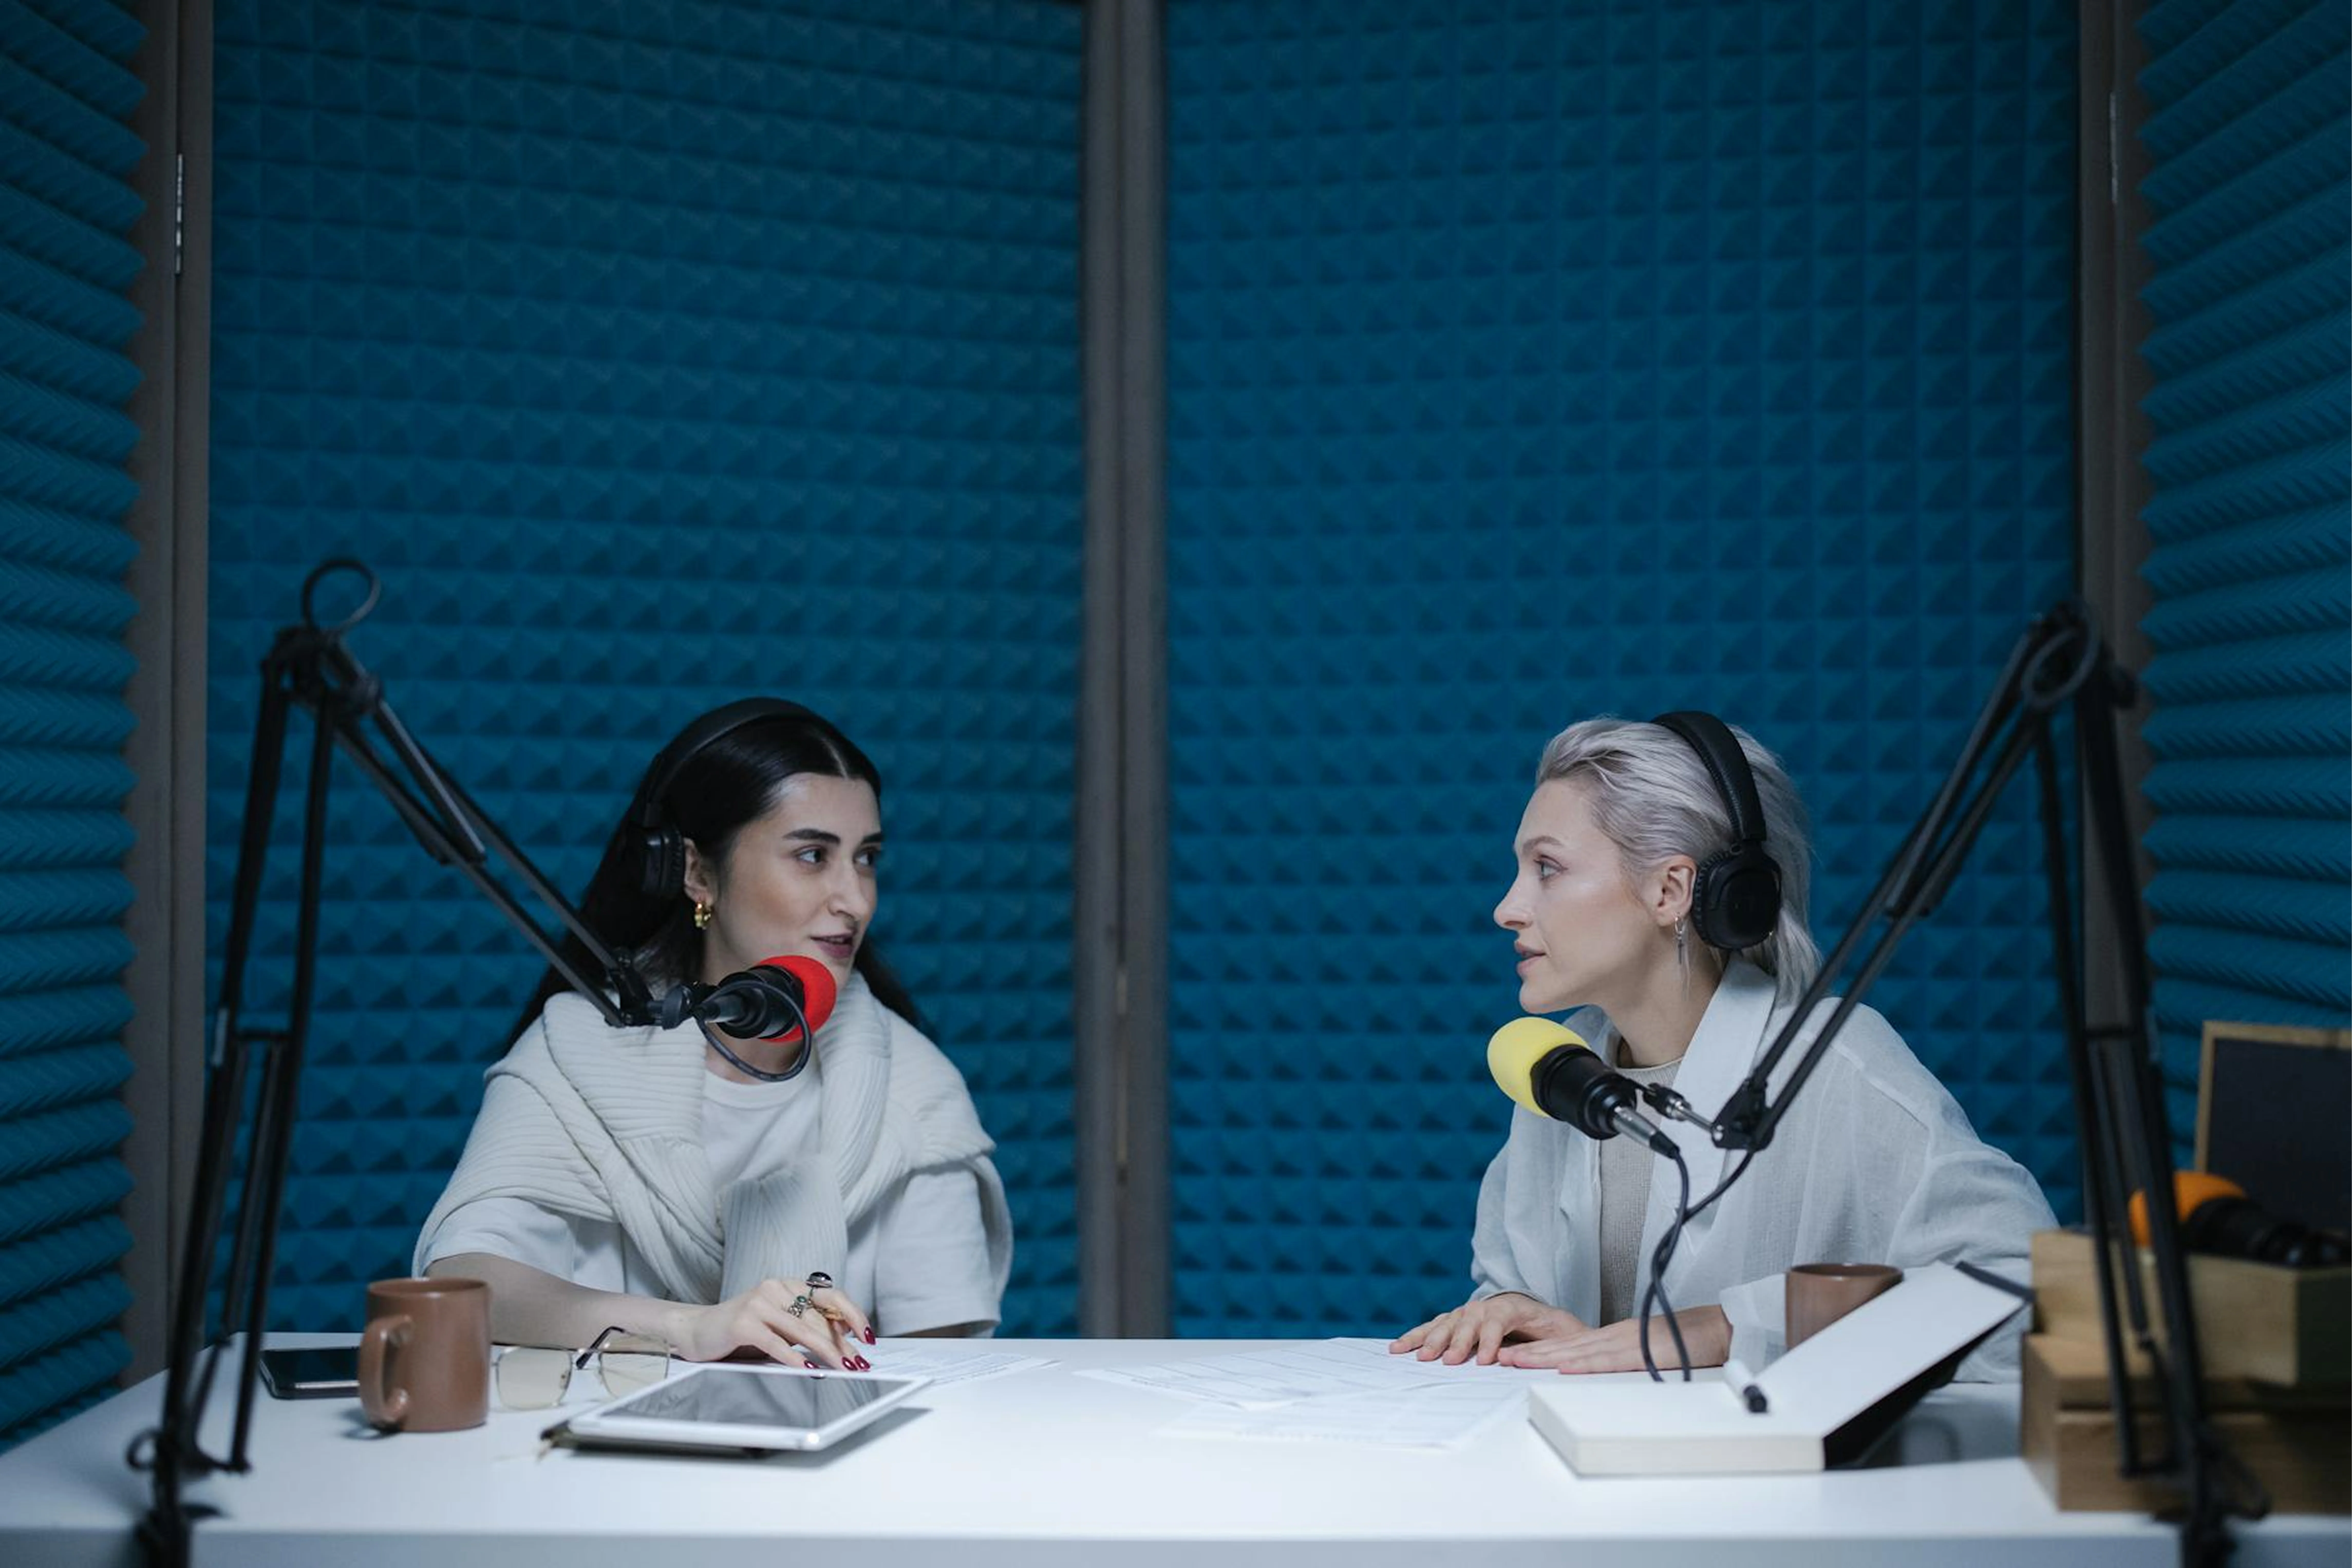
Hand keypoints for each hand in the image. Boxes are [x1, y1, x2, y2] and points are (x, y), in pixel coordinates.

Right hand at [671, 1279, 874, 1369]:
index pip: (830, 1298)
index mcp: (788, 1286)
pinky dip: (792, 1357)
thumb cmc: (742, 1331)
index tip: (869, 1337)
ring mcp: (758, 1303)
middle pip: (819, 1318)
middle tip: (857, 1364)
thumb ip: (806, 1326)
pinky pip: (774, 1342)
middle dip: (841, 1344)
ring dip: (825, 1352)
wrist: (697, 1329)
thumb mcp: (779, 1324)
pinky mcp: (742, 1322)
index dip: (853, 1315)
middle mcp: (775, 1288)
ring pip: (801, 1329)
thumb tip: (846, 1339)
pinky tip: (806, 1369)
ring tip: (842, 1368)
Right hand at [1388, 1292, 1588, 1365]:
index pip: (1499, 1320)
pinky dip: (1415, 1336)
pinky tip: (1398, 1347)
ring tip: (1416, 1355)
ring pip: (1446, 1322)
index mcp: (1513, 1308)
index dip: (1491, 1339)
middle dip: (1456, 1341)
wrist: (1538, 1312)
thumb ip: (1556, 1342)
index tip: (1487, 1360)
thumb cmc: (1550, 1328)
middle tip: (1445, 1360)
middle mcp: (1486, 1307)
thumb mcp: (1564, 1332)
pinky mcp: (1455, 1320)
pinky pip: (1433, 1326)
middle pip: (1468, 1320)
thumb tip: (1546, 1358)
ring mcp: (1467, 1312)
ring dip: (1430, 1339)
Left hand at [1500, 1305, 1730, 1373]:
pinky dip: (1583, 1364)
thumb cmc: (1684, 1342)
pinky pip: (1607, 1360)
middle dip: (1530, 1353)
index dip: (1539, 1350)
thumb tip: (1606, 1372)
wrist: (1716, 1330)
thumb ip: (1624, 1360)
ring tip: (1516, 1360)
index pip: (1569, 1345)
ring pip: (1577, 1351)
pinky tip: (1562, 1367)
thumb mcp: (1646, 1353)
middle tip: (1499, 1357)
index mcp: (1614, 1338)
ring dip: (1544, 1357)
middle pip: (1564, 1346)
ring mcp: (1625, 1343)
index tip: (1514, 1355)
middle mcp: (1613, 1337)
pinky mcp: (1640, 1352)